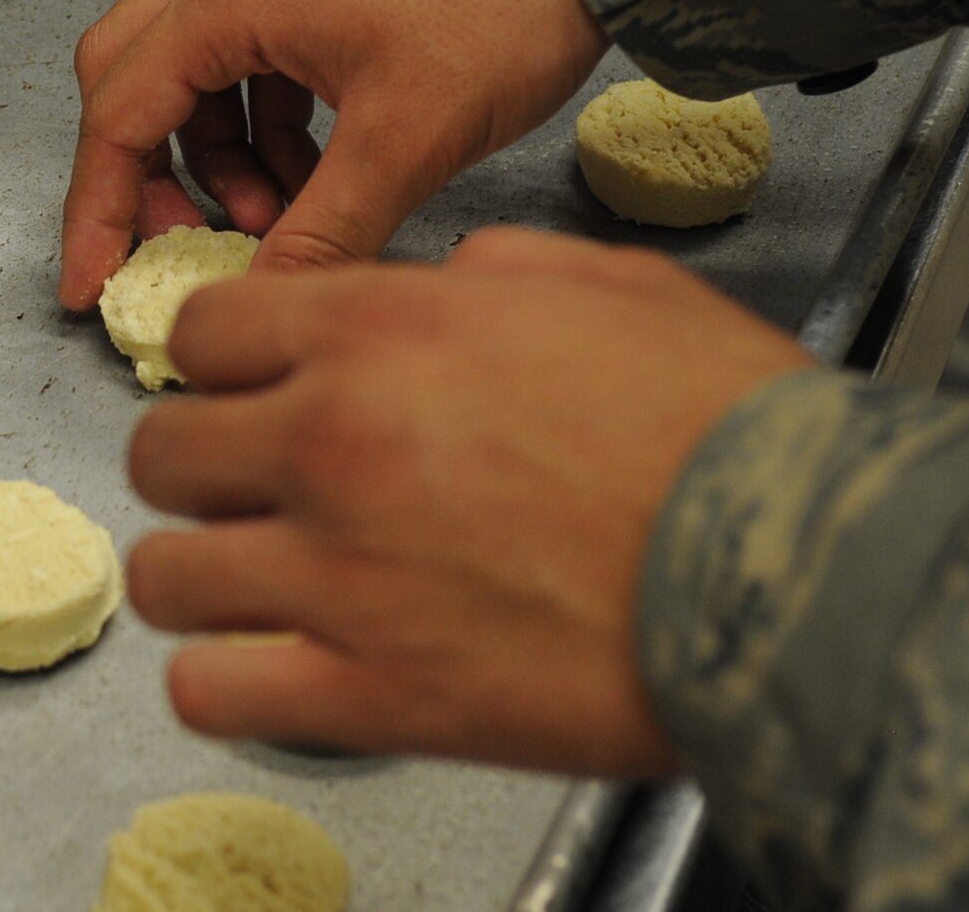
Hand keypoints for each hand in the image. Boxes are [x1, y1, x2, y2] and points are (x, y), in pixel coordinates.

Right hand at [59, 0, 608, 309]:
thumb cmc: (507, 2)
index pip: (120, 113)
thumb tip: (264, 298)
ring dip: (221, 149)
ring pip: (198, 64)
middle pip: (133, 74)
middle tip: (186, 239)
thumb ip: (322, 232)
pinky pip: (256, 46)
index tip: (94, 282)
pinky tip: (322, 164)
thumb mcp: (406, 143)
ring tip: (286, 211)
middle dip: (149, 169)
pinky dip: (267, 114)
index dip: (100, 210)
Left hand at [124, 228, 814, 775]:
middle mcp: (333, 439)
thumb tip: (445, 288)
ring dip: (203, 579)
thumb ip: (496, 276)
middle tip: (252, 492)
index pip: (202, 335)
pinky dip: (225, 684)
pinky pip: (210, 691)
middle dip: (201, 470)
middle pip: (163, 452)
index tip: (245, 393)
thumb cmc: (728, 425)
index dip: (220, 367)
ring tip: (252, 588)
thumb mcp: (616, 286)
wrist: (805, 564)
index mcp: (381, 331)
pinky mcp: (371, 691)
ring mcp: (339, 572)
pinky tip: (271, 669)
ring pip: (167, 574)